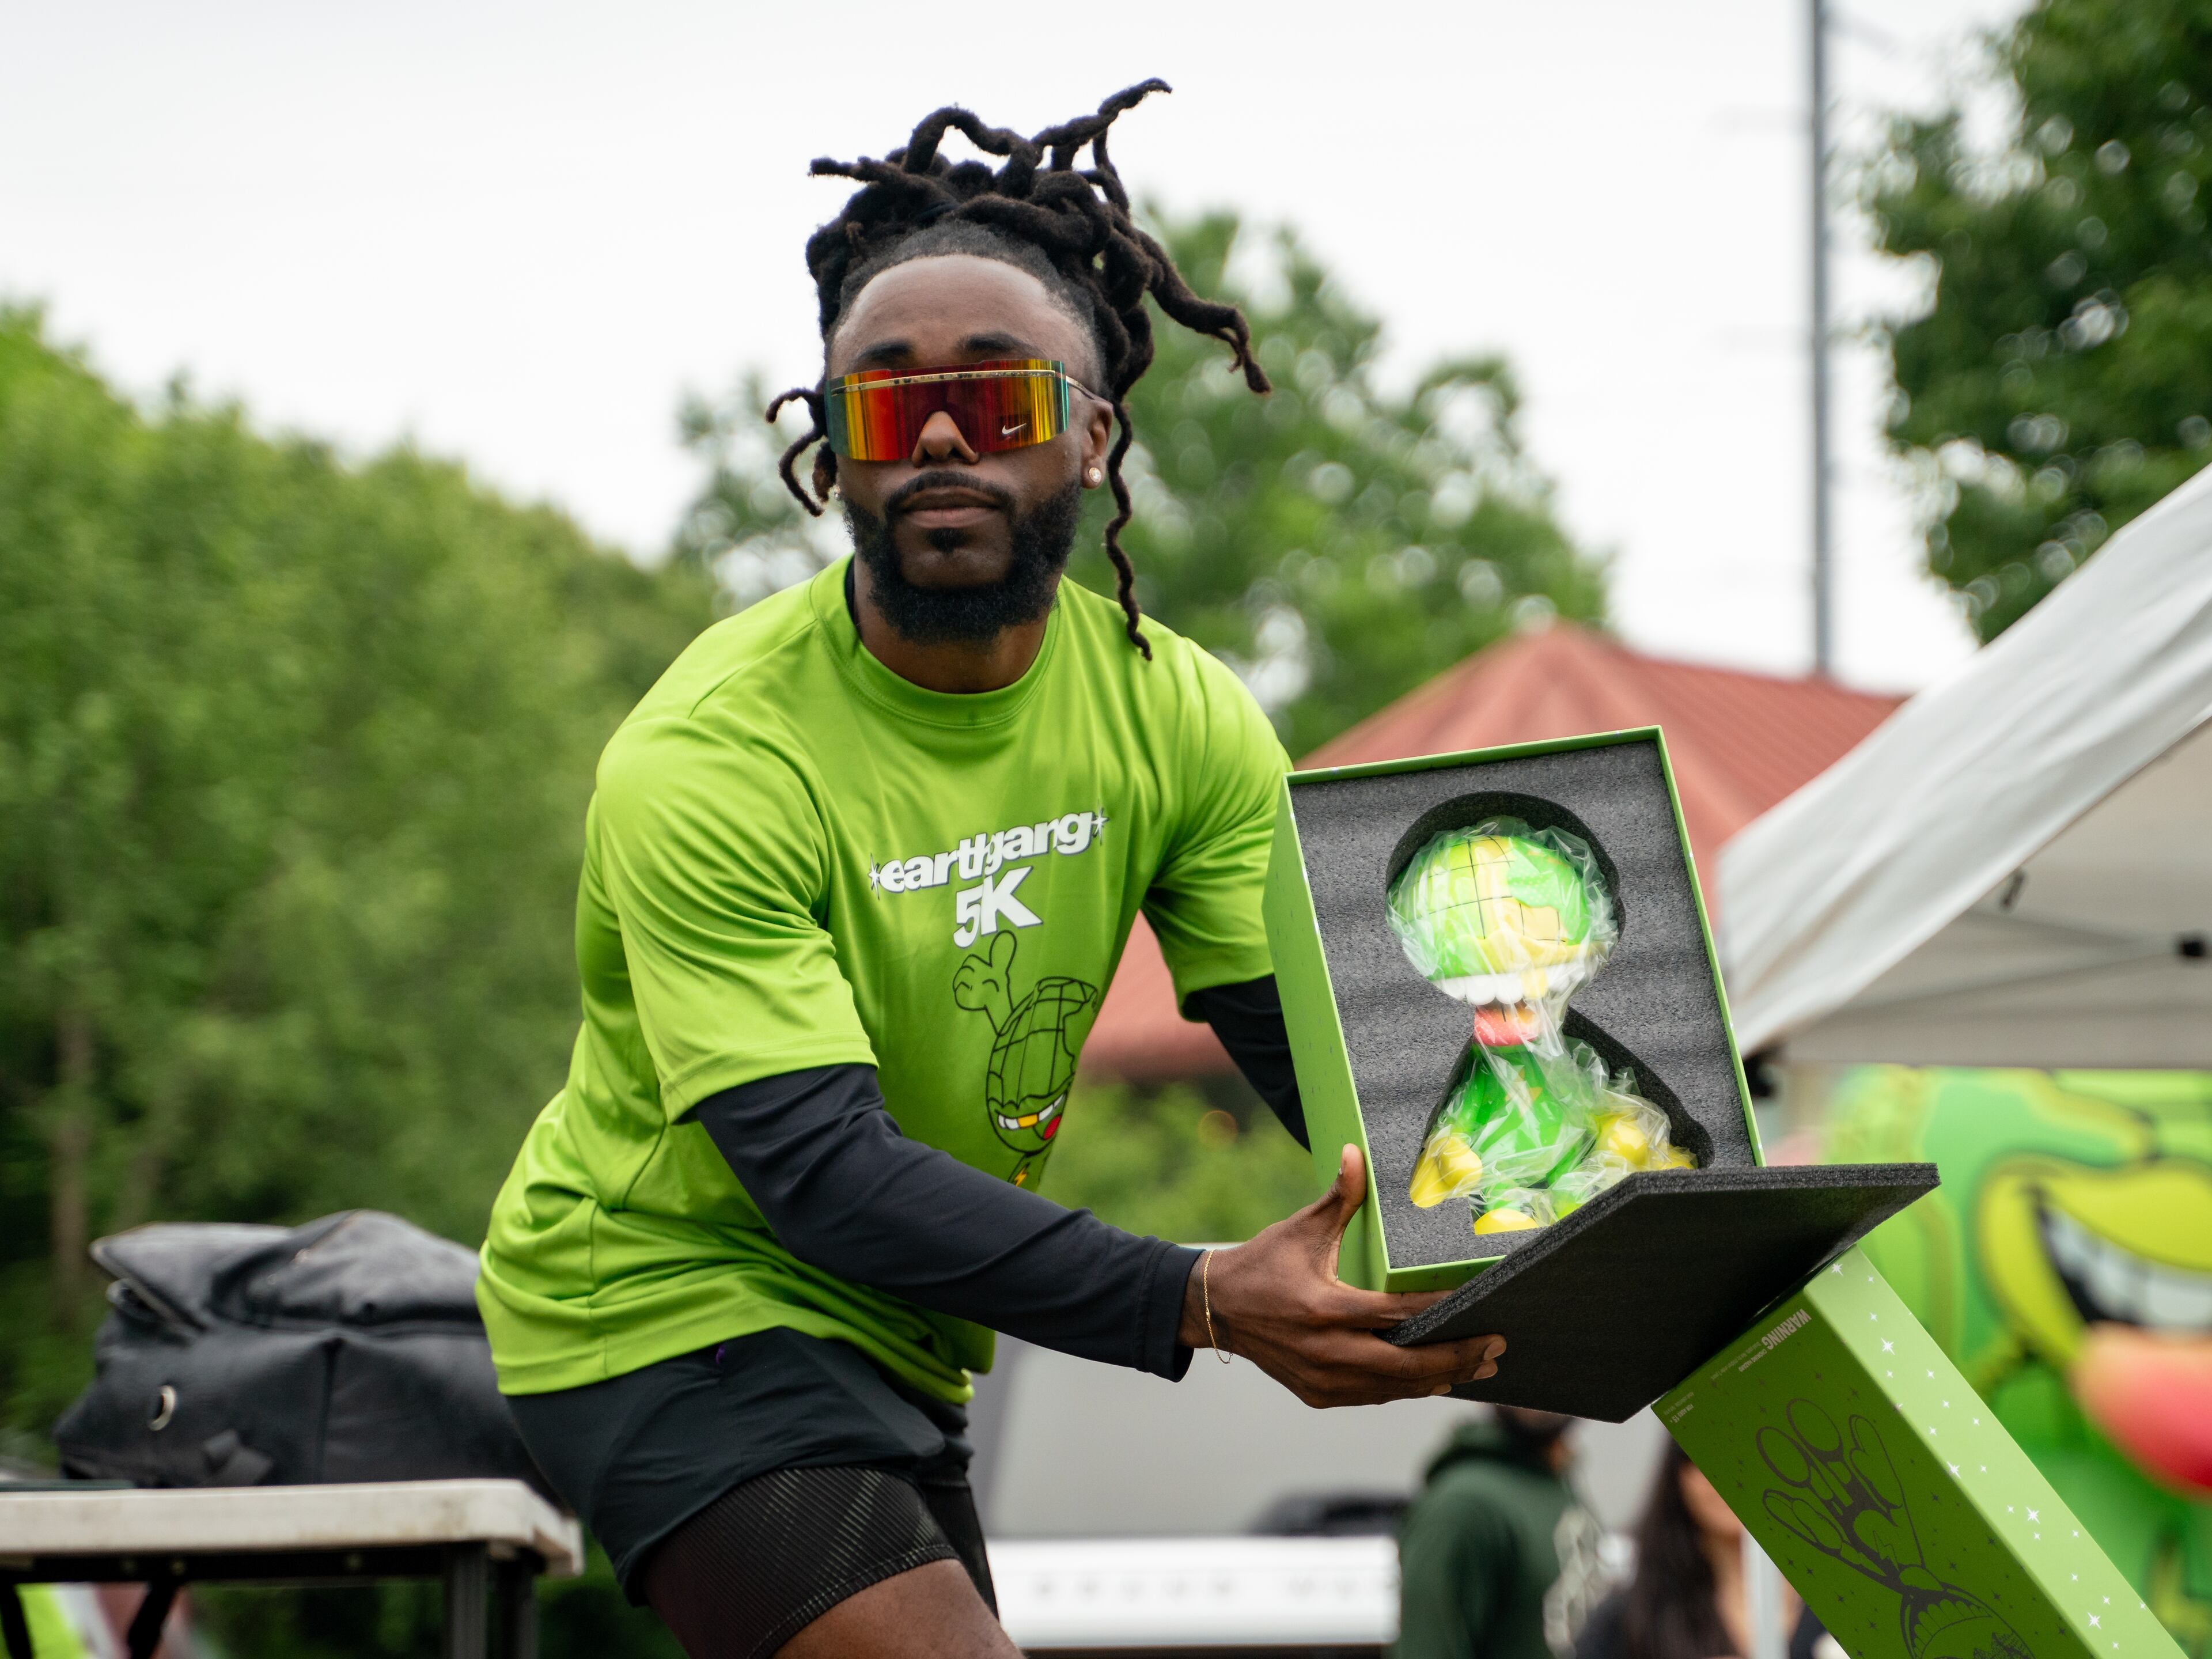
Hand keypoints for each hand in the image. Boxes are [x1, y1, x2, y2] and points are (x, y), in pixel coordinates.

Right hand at [1180, 1144, 1504, 1406]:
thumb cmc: (1265, 1263)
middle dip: (1455, 1358)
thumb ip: (1338, 1197)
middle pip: (1405, 1365)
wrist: (1217, 1309)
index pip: (1396, 1314)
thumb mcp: (1301, 1228)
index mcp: (1324, 1307)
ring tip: (1478, 1366)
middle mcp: (1325, 1350)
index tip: (1476, 1303)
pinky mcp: (1317, 1395)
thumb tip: (1357, 1152)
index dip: (1439, 1310)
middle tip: (1495, 1347)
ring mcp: (1321, 1379)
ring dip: (1438, 1378)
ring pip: (1393, 1387)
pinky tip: (1435, 1378)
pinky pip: (1373, 1396)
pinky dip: (1405, 1387)